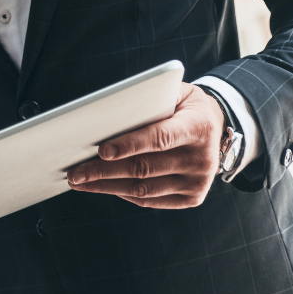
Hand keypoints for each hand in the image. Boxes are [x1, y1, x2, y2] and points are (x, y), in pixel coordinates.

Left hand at [66, 83, 222, 208]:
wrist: (217, 127)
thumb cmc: (186, 107)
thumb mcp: (176, 93)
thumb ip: (149, 100)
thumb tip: (108, 112)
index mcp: (198, 127)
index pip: (159, 138)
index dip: (129, 145)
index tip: (101, 151)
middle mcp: (202, 159)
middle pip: (144, 168)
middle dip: (104, 171)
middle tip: (75, 172)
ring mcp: (198, 182)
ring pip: (143, 189)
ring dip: (107, 186)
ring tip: (81, 182)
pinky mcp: (192, 198)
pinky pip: (151, 200)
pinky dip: (123, 194)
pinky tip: (103, 187)